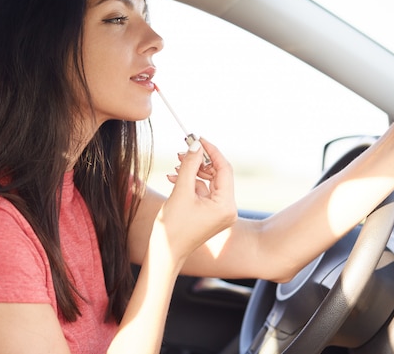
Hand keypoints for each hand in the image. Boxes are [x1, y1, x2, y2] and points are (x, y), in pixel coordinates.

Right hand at [155, 138, 236, 263]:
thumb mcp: (181, 191)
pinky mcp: (212, 215)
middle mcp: (228, 209)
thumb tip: (196, 144)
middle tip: (183, 150)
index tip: (198, 138)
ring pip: (210, 182)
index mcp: (226, 205)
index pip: (224, 169)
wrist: (165, 254)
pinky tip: (175, 178)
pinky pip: (205, 192)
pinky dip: (191, 183)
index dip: (211, 151)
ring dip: (193, 171)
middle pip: (218, 174)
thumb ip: (190, 165)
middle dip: (199, 161)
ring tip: (176, 165)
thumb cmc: (172, 227)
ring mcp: (221, 213)